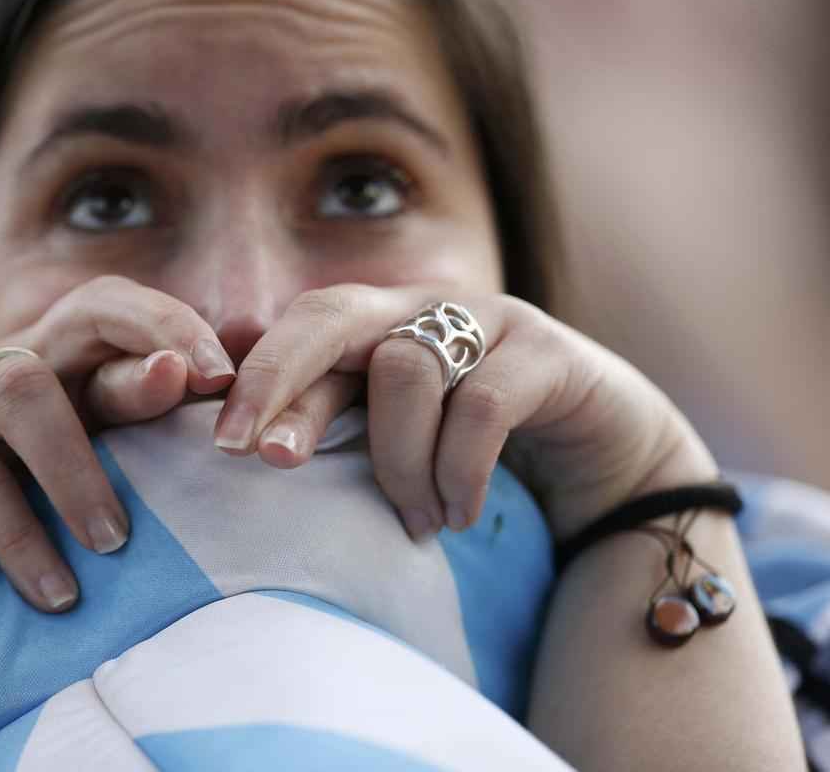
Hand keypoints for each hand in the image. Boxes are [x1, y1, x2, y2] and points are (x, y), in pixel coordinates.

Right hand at [0, 277, 237, 610]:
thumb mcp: (72, 490)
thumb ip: (136, 465)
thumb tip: (227, 460)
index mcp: (73, 374)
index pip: (131, 320)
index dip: (180, 330)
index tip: (227, 377)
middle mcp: (22, 366)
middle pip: (91, 312)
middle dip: (154, 334)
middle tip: (199, 382)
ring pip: (27, 391)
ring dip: (77, 467)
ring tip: (114, 542)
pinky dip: (20, 535)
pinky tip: (55, 591)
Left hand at [213, 284, 717, 540]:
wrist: (605, 452)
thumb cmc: (482, 448)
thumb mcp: (402, 440)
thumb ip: (340, 426)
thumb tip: (252, 441)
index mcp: (377, 323)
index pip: (301, 329)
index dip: (259, 378)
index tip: (224, 446)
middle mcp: (423, 307)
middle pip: (332, 313)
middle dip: (284, 381)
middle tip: (266, 458)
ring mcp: (489, 321)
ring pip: (407, 369)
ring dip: (399, 462)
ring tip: (418, 521)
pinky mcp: (549, 354)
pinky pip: (484, 405)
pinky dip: (461, 470)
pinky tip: (460, 515)